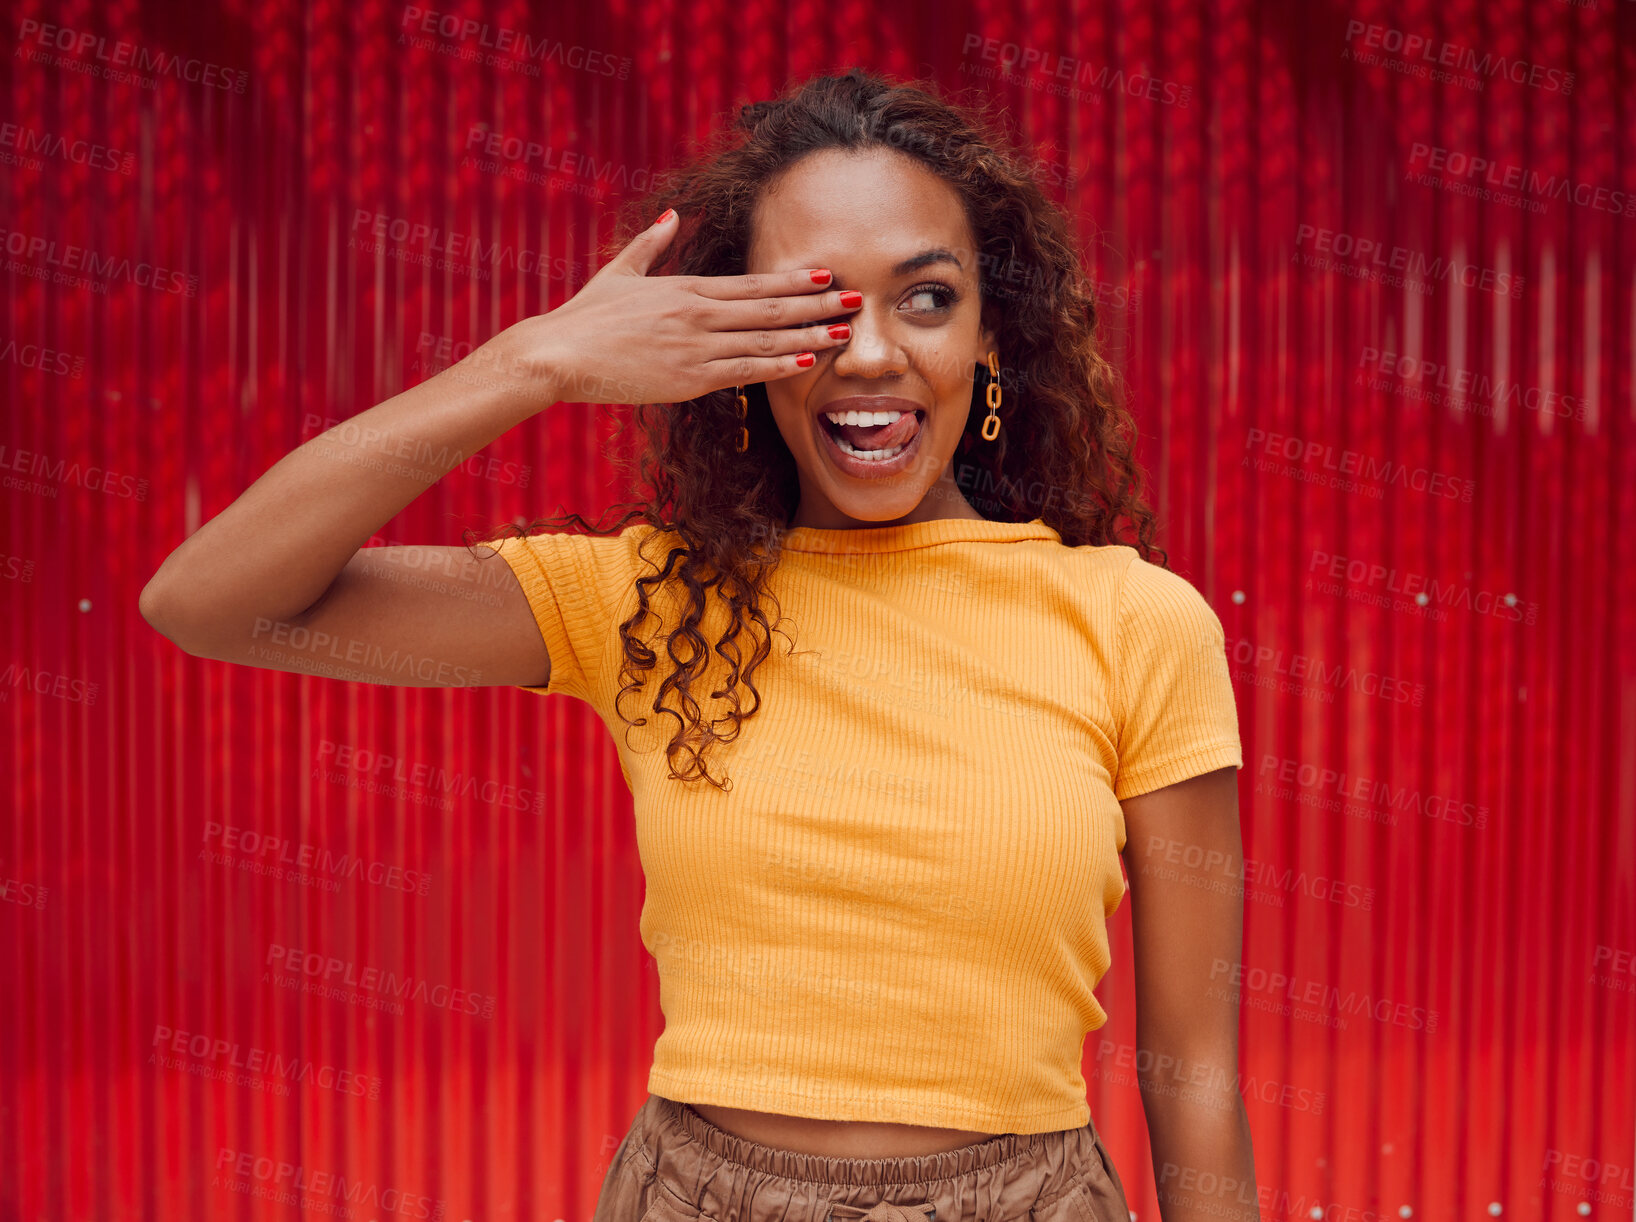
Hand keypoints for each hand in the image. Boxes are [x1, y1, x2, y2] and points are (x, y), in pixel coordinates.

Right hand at [491, 210, 861, 406]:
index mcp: (685, 289)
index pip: (752, 284)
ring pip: (765, 341)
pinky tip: (806, 362)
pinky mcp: (687, 379)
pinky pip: (743, 372)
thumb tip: (670, 215)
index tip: (826, 275)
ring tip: (845, 333)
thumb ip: (651, 244)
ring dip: (809, 336)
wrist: (558, 354)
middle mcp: (697, 315)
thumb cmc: (585, 317)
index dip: (793, 280)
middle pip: (770, 309)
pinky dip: (777, 367)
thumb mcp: (619, 272)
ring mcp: (694, 348)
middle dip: (817, 304)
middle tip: (857, 298)